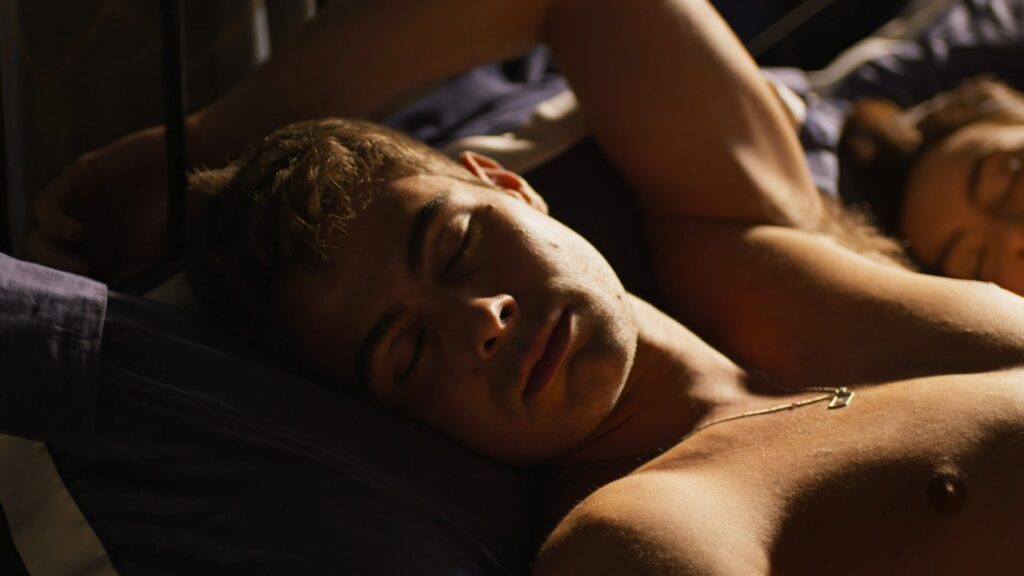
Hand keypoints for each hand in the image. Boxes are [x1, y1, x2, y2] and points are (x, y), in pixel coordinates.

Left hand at [27, 125, 169, 285]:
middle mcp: (85, 233)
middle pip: (51, 258)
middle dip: (57, 273)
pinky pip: (47, 206)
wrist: (188, 166)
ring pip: (42, 237)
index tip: (87, 299)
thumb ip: (129, 274)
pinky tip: (75, 233)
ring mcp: (77, 208)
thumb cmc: (178, 211)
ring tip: (77, 266)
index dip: (73, 288)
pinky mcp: (74, 182)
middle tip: (79, 280)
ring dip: (52, 256)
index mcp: (103, 252)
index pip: (72, 275)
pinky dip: (53, 222)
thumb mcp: (156, 254)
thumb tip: (105, 296)